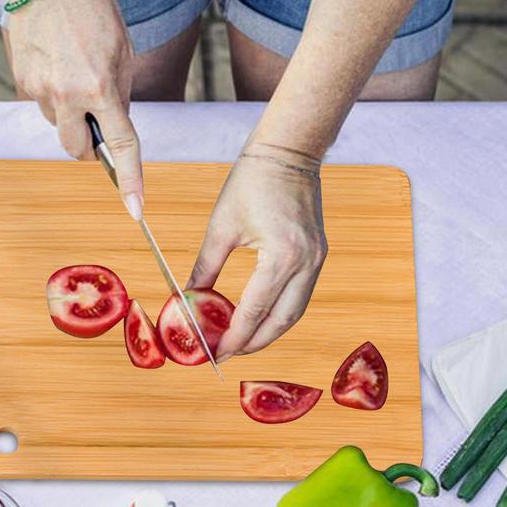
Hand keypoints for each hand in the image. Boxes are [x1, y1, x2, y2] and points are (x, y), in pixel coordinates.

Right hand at [6, 0, 142, 218]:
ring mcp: (40, 91)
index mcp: (101, 88)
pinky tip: (57, 66)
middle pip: (78, 150)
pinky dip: (53, 96)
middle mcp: (67, 96)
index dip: (130, 180)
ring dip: (70, 114)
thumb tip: (112, 127)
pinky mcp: (21, 82)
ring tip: (73, 74)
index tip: (135, 209)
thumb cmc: (92, 9)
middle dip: (89, 145)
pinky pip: (42, 105)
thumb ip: (119, 95)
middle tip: (96, 120)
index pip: (121, 146)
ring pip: (59, 126)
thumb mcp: (122, 52)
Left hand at [188, 144, 327, 360]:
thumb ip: (205, 268)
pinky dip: (279, 312)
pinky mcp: (319, 255)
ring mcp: (317, 260)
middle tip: (227, 354)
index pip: (255, 311)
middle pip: (281, 322)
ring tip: (242, 341)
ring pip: (294, 313)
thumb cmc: (252, 181)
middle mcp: (306, 264)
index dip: (234, 337)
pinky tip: (259, 317)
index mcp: (281, 256)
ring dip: (268, 332)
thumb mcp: (221, 227)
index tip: (216, 355)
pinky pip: (299, 296)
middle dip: (254, 343)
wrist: (289, 151)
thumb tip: (188, 299)